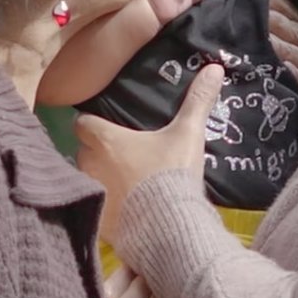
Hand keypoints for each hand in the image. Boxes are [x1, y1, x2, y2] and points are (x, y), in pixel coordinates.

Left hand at [76, 65, 222, 241]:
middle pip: (83, 151)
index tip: (106, 126)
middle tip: (121, 155)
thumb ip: (197, 102)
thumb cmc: (172, 174)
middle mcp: (88, 164)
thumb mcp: (188, 135)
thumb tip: (214, 68)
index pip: (83, 123)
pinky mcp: (97, 220)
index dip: (92, 123)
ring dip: (99, 178)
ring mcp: (91, 193)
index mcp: (104, 140)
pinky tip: (124, 209)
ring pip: (86, 178)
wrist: (169, 228)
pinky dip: (106, 206)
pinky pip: (95, 206)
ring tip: (123, 182)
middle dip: (97, 152)